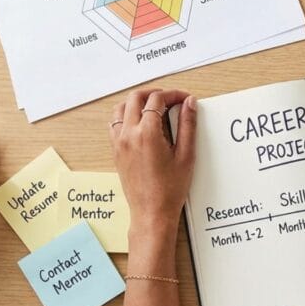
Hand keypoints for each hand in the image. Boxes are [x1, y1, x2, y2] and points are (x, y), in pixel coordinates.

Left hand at [109, 89, 197, 244]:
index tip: (184, 99)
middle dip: (154, 93)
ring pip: (121, 107)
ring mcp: (119, 142)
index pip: (157, 100)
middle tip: (170, 99)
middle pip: (136, 97)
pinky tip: (141, 122)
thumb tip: (190, 104)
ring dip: (138, 101)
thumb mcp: (186, 155)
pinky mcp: (116, 151)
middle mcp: (128, 134)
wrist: (152, 212)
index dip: (173, 94)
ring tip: (155, 107)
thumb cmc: (170, 190)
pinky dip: (127, 115)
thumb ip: (188, 125)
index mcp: (147, 133)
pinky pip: (115, 123)